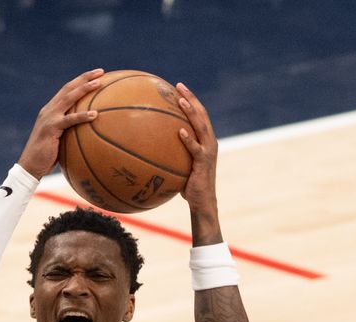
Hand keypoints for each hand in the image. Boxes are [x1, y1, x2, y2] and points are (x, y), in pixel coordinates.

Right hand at [17, 69, 104, 180]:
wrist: (30, 166)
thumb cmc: (46, 157)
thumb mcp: (59, 140)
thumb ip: (70, 132)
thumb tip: (89, 134)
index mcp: (50, 111)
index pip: (66, 90)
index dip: (80, 81)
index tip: (95, 75)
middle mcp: (49, 110)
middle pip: (68, 88)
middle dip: (84, 78)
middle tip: (100, 72)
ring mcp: (49, 118)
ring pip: (68, 98)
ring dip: (84, 89)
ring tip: (99, 83)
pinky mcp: (51, 128)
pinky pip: (69, 120)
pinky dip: (82, 116)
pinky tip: (95, 114)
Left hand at [175, 82, 220, 243]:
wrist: (202, 202)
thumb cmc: (188, 185)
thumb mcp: (178, 165)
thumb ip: (169, 154)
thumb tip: (146, 148)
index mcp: (205, 140)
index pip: (198, 115)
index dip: (190, 100)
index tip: (178, 87)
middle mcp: (209, 142)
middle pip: (201, 115)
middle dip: (191, 99)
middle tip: (179, 86)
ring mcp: (208, 152)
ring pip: (201, 127)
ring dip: (191, 113)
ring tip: (181, 101)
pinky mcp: (204, 163)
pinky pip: (196, 149)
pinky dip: (188, 139)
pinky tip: (179, 132)